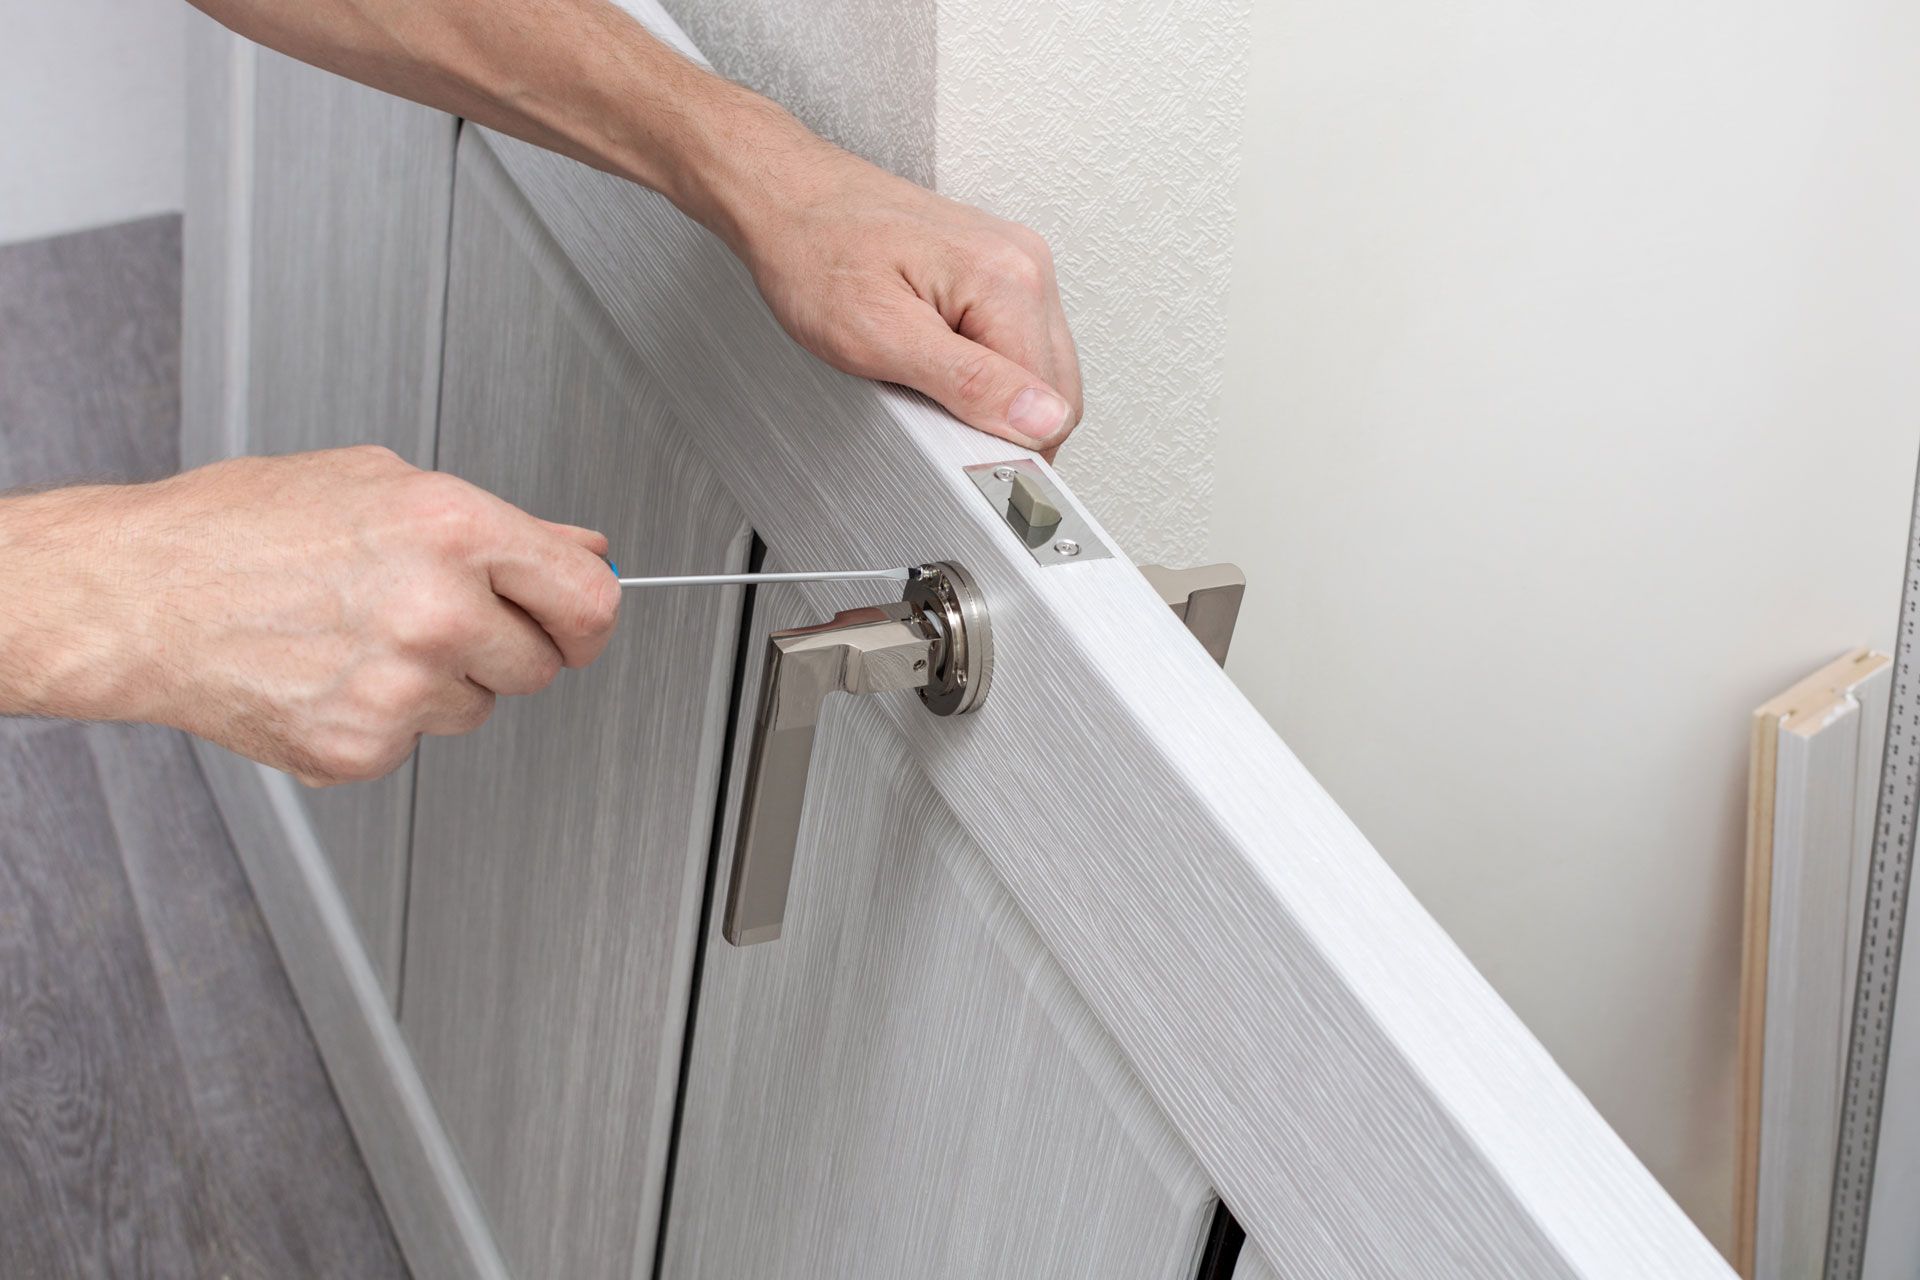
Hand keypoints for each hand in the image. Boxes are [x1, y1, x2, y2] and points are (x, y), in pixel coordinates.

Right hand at [0, 447, 620, 783]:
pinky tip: (332, 672)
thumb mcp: (384, 484)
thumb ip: (504, 527)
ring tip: (361, 634)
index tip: (576, 621)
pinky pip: (418, 742)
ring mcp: (400, 687)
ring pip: (479, 707)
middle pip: (542, 663)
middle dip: (504, 644)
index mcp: (451, 529)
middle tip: (432, 615)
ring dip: (441, 681)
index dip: (588, 615)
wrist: (139, 594)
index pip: (590, 599)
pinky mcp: (363, 748)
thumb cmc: (242, 528)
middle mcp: (435, 610)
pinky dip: (385, 718)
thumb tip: (582, 548)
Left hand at [699, 115, 1082, 456]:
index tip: (953, 446)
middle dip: (1001, 420)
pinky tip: (934, 356)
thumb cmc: (814, 252)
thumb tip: (1042, 420)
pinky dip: (981, 368)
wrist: (787, 197)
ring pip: (1038, 370)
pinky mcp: (996, 268)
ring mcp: (1014, 262)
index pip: (1053, 406)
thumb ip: (969, 381)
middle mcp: (1025, 264)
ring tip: (926, 377)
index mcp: (1009, 281)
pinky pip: (1014, 342)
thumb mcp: (880, 335)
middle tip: (931, 411)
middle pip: (1056, 390)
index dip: (1006, 444)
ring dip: (991, 395)